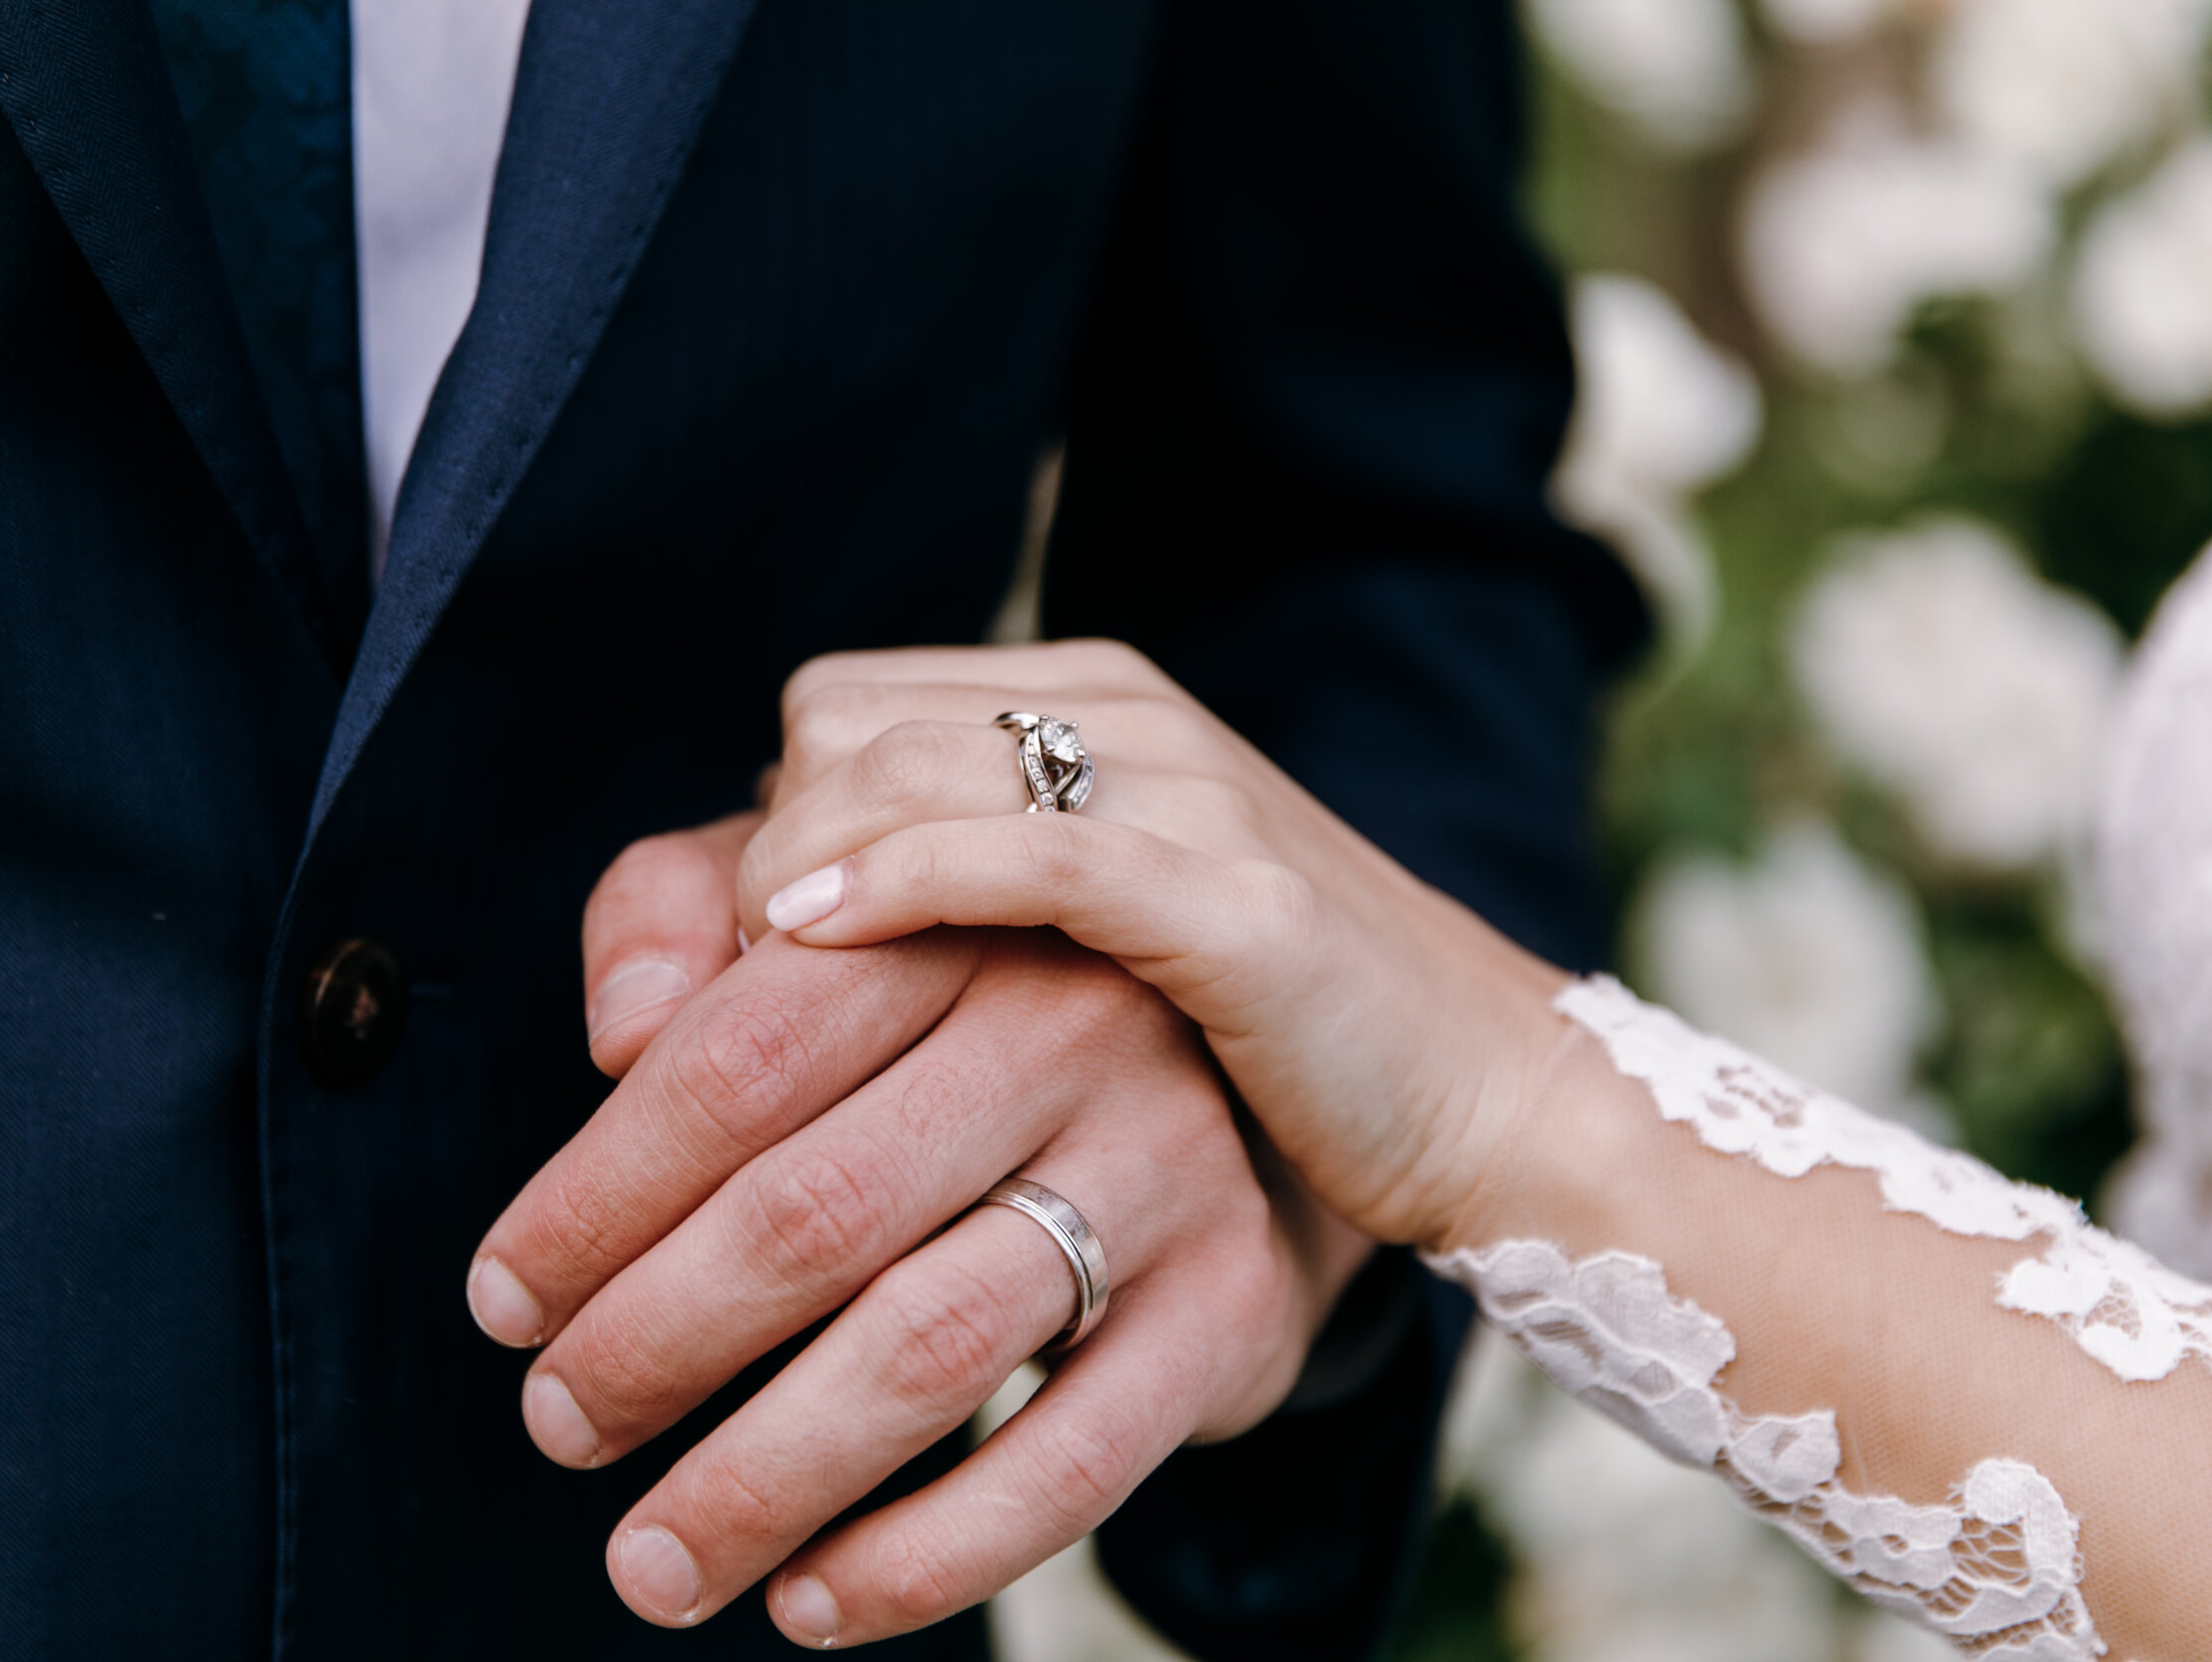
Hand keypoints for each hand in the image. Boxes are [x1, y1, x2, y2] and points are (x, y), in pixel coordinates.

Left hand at [469, 811, 1370, 1646]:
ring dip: (762, 1479)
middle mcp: (1074, 1029)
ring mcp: (1167, 1172)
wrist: (1235, 1061)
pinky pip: (1074, 1461)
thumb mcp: (822, 906)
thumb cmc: (955, 994)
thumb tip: (611, 1034)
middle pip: (819, 1207)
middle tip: (558, 1426)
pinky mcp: (1229, 1308)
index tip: (502, 1300)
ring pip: (933, 1348)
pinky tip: (809, 1601)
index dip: (597, 1193)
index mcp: (951, 923)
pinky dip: (929, 1555)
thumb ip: (683, 913)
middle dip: (653, 1340)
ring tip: (647, 1563)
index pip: (740, 1057)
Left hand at [739, 639, 1575, 1251]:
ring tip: (749, 999)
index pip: (844, 704)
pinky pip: (1026, 849)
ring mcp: (1188, 794)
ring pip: (913, 768)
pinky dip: (901, 880)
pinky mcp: (1234, 898)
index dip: (767, 818)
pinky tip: (820, 938)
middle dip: (763, 850)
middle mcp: (1132, 717)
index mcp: (1093, 708)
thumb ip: (937, 905)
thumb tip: (732, 942)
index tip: (741, 961)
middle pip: (849, 724)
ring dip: (797, 876)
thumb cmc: (1259, 1040)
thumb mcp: (1084, 946)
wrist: (1487, 1092)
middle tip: (735, 1001)